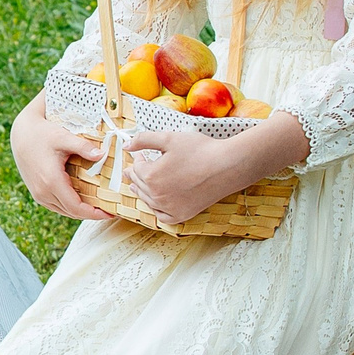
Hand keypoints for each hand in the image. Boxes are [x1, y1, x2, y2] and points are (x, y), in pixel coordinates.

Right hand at [11, 96, 110, 222]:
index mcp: (52, 181)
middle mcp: (43, 192)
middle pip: (72, 213)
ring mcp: (38, 194)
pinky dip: (70, 207)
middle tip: (108, 211)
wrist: (22, 134)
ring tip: (98, 208)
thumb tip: (102, 155)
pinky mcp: (36, 193)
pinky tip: (81, 201)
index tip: (110, 212)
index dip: (94, 213)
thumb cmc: (43, 134)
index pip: (76, 208)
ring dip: (80, 212)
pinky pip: (56, 206)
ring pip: (63, 211)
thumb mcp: (64, 137)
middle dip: (91, 214)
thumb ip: (84, 147)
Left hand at [124, 112, 309, 224]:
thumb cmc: (201, 150)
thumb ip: (143, 140)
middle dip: (137, 174)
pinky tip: (155, 204)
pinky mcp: (182, 215)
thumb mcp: (168, 138)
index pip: (136, 168)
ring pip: (148, 200)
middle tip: (135, 169)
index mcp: (151, 176)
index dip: (138, 159)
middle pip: (139, 184)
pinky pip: (162, 216)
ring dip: (142, 191)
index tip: (141, 154)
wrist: (227, 166)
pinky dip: (156, 210)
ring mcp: (170, 208)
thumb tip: (126, 145)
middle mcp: (157, 196)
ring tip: (137, 186)